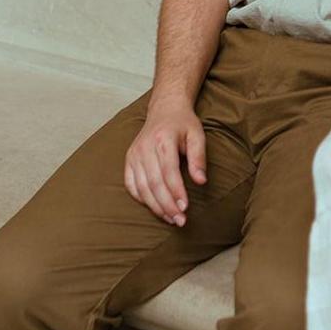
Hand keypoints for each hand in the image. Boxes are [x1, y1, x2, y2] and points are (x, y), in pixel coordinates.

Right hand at [123, 98, 207, 225]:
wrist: (165, 109)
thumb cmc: (184, 124)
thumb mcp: (197, 135)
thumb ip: (199, 158)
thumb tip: (201, 182)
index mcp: (163, 140)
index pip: (168, 172)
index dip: (176, 192)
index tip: (185, 208)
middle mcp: (145, 148)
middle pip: (154, 183)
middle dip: (167, 205)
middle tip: (180, 220)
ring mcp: (134, 154)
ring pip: (141, 187)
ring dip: (155, 206)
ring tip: (170, 219)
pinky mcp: (128, 160)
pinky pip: (131, 184)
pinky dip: (141, 198)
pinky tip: (154, 207)